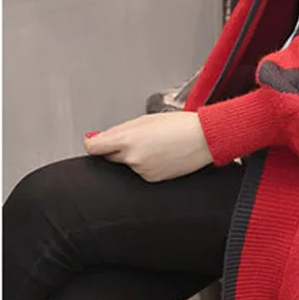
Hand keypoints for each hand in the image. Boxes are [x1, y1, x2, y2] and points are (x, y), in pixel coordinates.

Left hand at [84, 112, 213, 182]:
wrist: (204, 139)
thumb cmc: (181, 125)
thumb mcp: (146, 119)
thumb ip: (119, 129)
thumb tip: (97, 138)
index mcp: (128, 139)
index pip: (94, 148)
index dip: (94, 143)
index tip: (96, 142)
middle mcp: (132, 158)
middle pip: (110, 156)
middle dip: (117, 148)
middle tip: (139, 138)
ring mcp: (142, 171)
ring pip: (127, 164)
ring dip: (135, 156)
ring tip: (157, 145)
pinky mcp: (152, 180)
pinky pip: (141, 172)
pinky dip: (147, 165)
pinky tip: (162, 155)